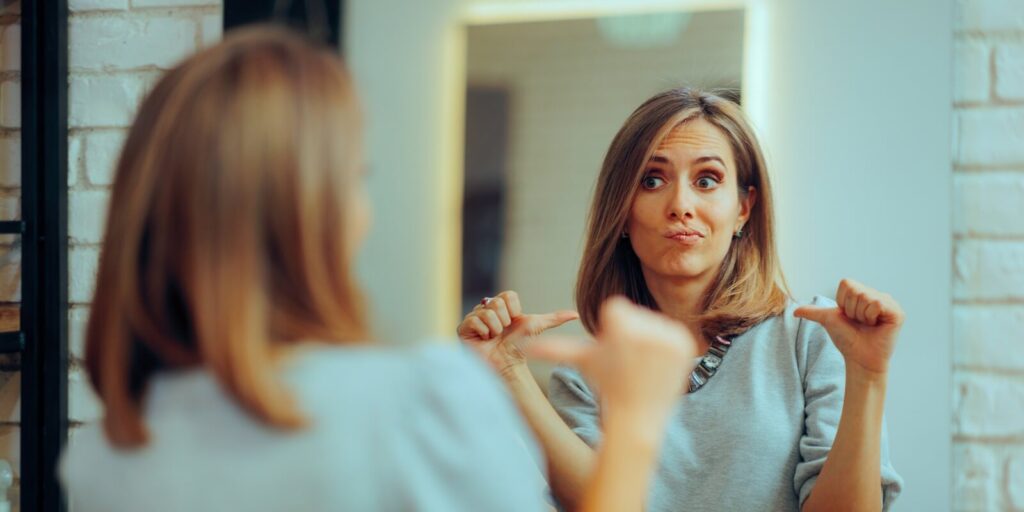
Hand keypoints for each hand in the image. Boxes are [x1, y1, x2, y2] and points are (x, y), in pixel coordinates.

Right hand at [457, 290, 578, 374]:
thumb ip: (554, 319)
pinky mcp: (463, 328)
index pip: (508, 295)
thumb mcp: (536, 328)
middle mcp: (486, 308)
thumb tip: (575, 314)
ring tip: (493, 338)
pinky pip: (474, 320)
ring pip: (487, 313)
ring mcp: (473, 317)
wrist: (507, 365)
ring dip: (495, 329)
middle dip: (505, 322)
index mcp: (501, 304)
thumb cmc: (520, 346)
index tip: (514, 323)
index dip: (514, 311)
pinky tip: (484, 340)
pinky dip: (483, 332)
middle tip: (502, 332)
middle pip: (497, 303)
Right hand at [525, 297, 697, 430]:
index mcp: (619, 322)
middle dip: (630, 335)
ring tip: (642, 365)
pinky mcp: (685, 344)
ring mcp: (668, 336)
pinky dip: (666, 347)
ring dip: (647, 341)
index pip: (616, 310)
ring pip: (652, 324)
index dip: (612, 332)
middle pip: (634, 316)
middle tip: (628, 362)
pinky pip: (672, 333)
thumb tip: (524, 347)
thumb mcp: (582, 361)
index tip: (614, 354)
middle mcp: (644, 326)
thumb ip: (554, 348)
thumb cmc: (606, 386)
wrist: (637, 416)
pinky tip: (657, 365)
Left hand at [794, 279, 903, 376]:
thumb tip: (794, 311)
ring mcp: (888, 302)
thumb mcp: (828, 321)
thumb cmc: (847, 339)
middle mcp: (876, 294)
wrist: (858, 358)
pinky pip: (878, 303)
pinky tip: (876, 325)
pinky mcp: (897, 312)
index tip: (848, 317)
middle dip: (852, 310)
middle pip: (856, 290)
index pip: (847, 283)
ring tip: (868, 325)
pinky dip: (871, 316)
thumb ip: (813, 313)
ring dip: (861, 315)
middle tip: (859, 323)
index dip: (842, 302)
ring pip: (866, 297)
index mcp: (862, 293)